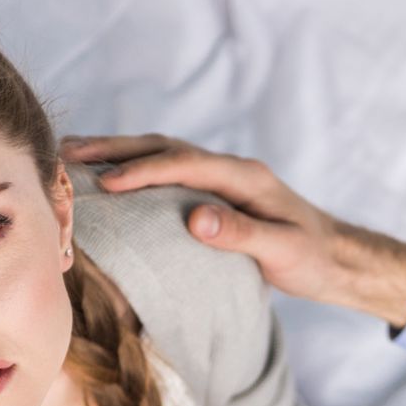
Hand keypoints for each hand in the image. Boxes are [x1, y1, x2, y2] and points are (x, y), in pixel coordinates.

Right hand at [58, 133, 405, 327]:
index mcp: (245, 177)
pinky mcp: (215, 192)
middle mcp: (230, 169)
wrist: (335, 258)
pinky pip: (168, 172)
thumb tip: (195, 218)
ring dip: (119, 153)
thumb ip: (240, 235)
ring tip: (75, 158)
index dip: (144, 171)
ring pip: (163, 154)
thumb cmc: (312, 257)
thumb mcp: (282, 250)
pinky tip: (109, 178)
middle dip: (116, 148)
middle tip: (69, 154)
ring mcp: (221, 178)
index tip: (107, 184)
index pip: (185, 164)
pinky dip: (135, 169)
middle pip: (165, 147)